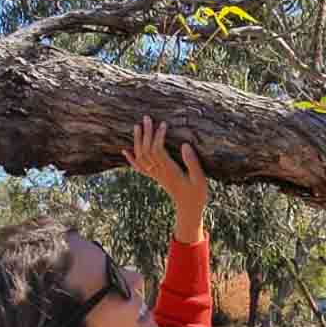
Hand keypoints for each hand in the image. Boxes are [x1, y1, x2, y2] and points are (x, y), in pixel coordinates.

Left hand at [123, 116, 207, 243]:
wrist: (188, 209)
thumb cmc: (197, 194)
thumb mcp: (200, 179)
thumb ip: (192, 162)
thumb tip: (184, 144)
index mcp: (170, 171)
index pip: (159, 150)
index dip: (159, 136)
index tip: (163, 124)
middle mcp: (159, 172)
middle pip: (147, 150)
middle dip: (146, 133)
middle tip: (147, 118)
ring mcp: (155, 175)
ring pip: (141, 157)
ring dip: (138, 142)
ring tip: (137, 127)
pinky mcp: (155, 178)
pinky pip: (139, 169)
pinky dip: (131, 159)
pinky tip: (125, 151)